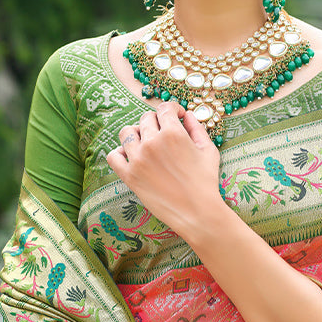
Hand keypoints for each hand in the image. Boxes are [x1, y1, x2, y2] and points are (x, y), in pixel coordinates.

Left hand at [106, 103, 223, 234]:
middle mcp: (152, 142)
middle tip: (163, 132)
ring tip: (145, 142)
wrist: (197, 213)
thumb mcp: (208, 150)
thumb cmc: (206, 182)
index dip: (172, 109)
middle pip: (145, 118)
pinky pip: (113, 156)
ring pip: (126, 132)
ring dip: (136, 133)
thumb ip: (197, 128)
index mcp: (173, 133)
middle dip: (156, 121)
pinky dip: (119, 153)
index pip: (164, 108)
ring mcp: (137, 159)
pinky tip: (131, 156)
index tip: (175, 116)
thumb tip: (186, 115)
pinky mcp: (129, 176)